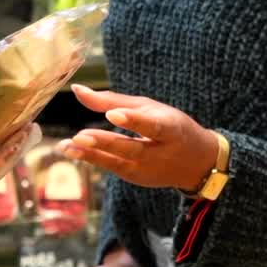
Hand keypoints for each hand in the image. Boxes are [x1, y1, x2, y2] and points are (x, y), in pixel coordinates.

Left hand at [60, 85, 216, 191]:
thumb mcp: (149, 108)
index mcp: (171, 129)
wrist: (197, 163)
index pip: (153, 126)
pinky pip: (111, 167)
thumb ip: (114, 101)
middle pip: (132, 148)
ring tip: (68, 146)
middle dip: (106, 143)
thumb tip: (78, 89)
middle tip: (81, 135)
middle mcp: (160, 153)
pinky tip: (70, 150)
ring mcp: (148, 169)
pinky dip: (90, 158)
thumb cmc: (170, 126)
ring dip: (91, 154)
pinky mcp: (136, 177)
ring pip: (118, 162)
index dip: (134, 120)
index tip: (113, 114)